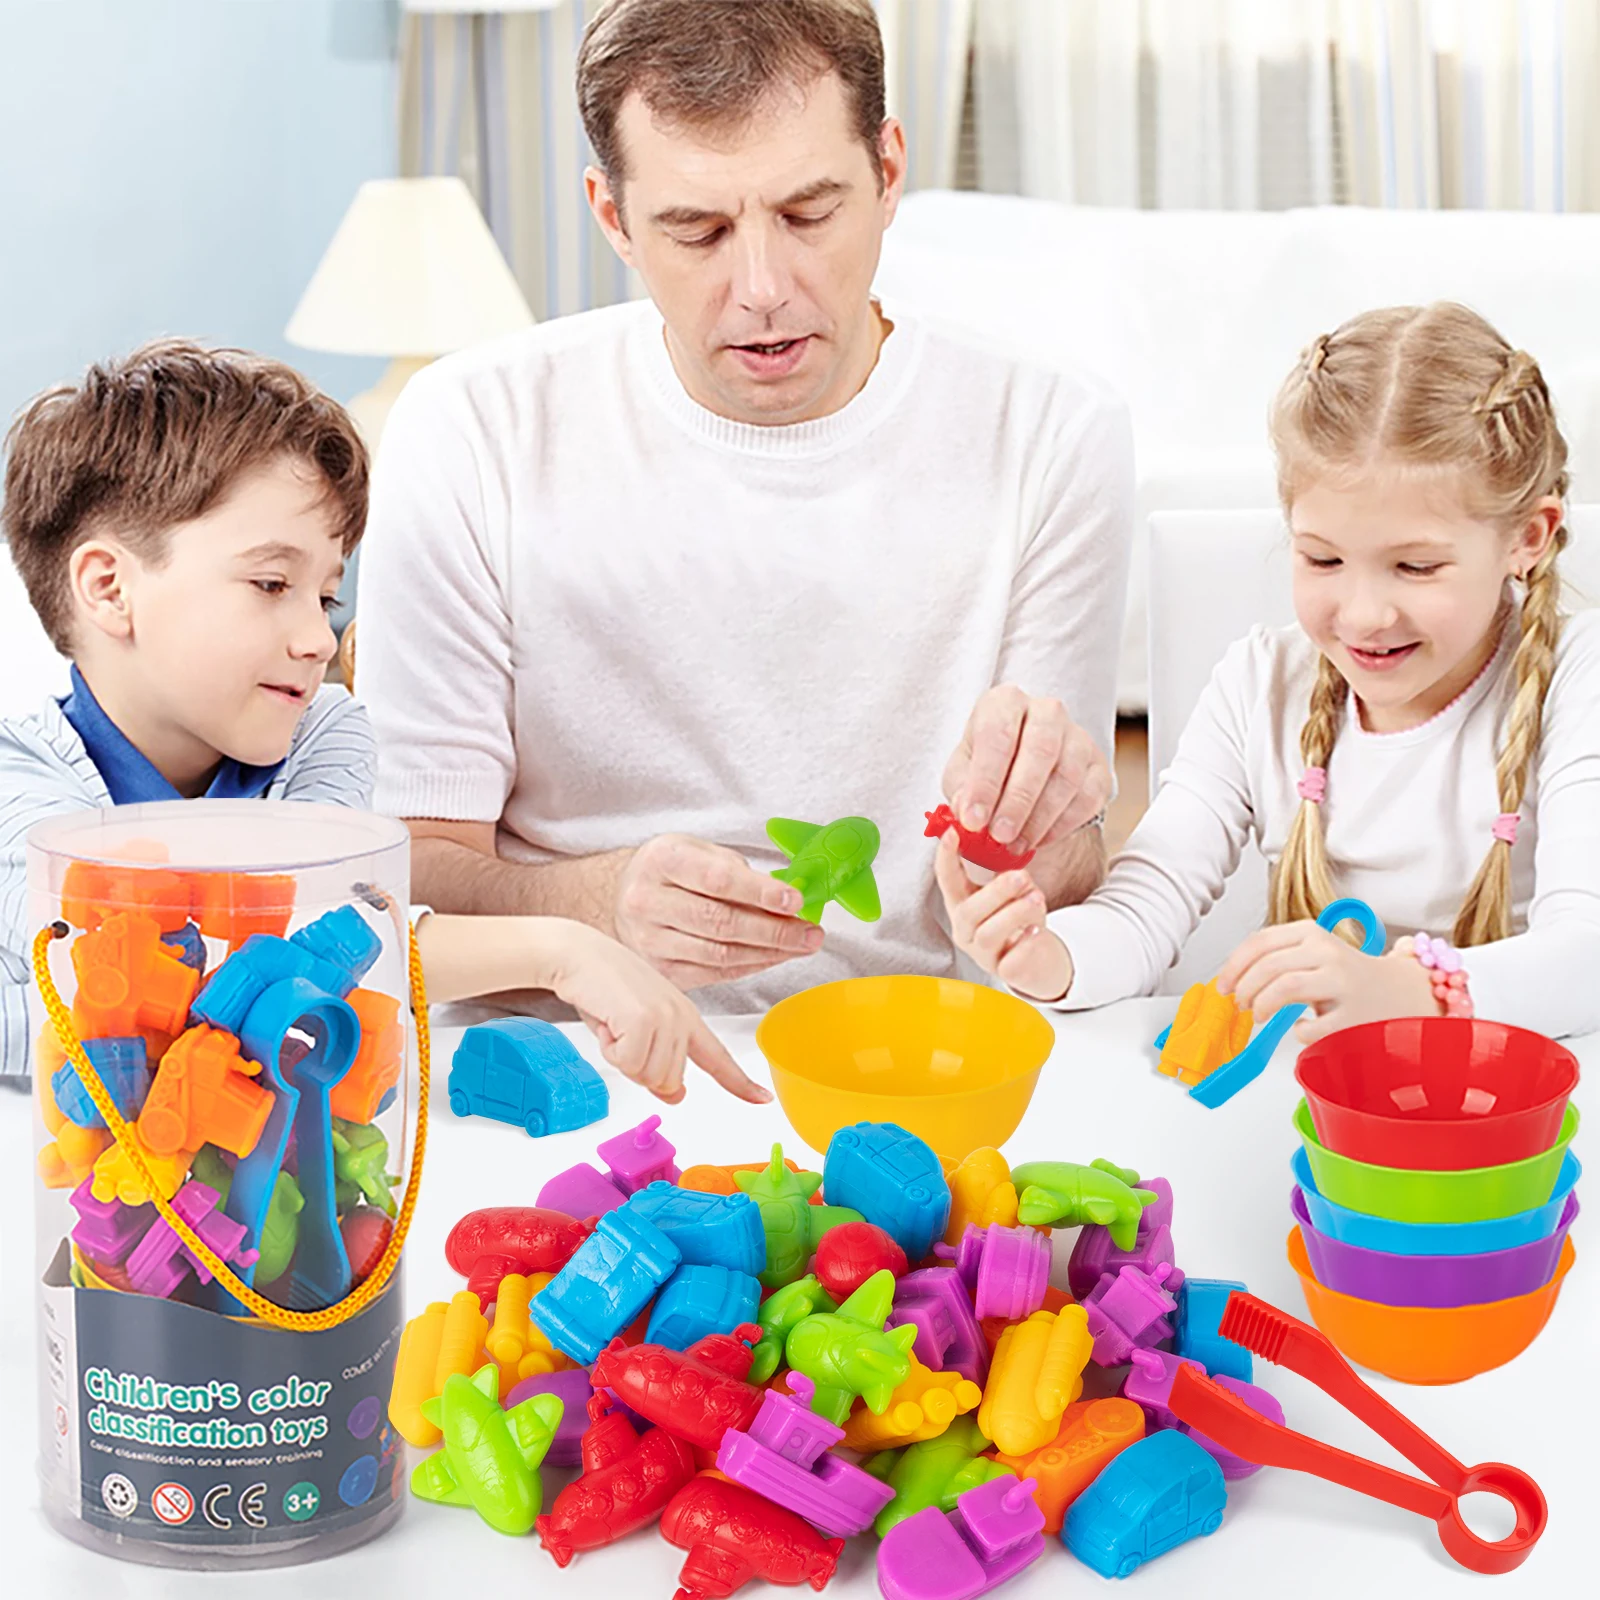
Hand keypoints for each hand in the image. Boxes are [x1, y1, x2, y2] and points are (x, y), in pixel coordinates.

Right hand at [551, 923, 772, 1104]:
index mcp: (686, 1017)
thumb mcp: (636, 1028)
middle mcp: (682, 1017)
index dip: (739, 1083)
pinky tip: (607, 1021)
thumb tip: (675, 1094)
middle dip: (637, 1068)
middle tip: (620, 1033)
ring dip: (621, 1058)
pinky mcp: (644, 1019)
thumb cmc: (602, 987)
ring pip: (648, 1077)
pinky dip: (609, 1050)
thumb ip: (659, 1061)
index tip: (762, 1098)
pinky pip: (627, 1064)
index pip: (718, 1057)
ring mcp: (666, 1017)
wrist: (578, 953)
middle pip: (668, 1082)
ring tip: (614, 1023)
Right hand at [614, 833, 822, 989]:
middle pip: (721, 922)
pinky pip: (714, 974)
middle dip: (774, 930)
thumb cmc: (668, 871)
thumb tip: (785, 897)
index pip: (717, 880)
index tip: (794, 900)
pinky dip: (750, 966)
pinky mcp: (658, 971)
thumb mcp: (697, 850)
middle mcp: (648, 901)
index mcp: (662, 860)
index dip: (760, 892)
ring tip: (801, 945)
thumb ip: (737, 871)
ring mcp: (649, 941)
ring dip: (769, 952)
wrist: (620, 896)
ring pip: (720, 954)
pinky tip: (773, 957)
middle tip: (810, 932)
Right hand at [934, 830, 1072, 1001]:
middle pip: (968, 911)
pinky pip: (1011, 961)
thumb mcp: (1009, 890)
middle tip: (1020, 876)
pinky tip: (1037, 931)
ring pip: (987, 935)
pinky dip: (1026, 944)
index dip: (946, 856)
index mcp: (962, 903)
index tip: (952, 832)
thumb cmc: (1018, 918)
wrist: (1038, 959)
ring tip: (1037, 898)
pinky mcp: (1004, 972)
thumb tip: (1009, 841)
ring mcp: (983, 953)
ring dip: (1014, 913)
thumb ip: (1005, 870)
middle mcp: (966, 929)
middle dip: (995, 892)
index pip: (946, 878)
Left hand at [943, 685, 1110, 851]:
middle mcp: (1045, 711)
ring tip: (1015, 845)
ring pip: (1067, 776)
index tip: (974, 819)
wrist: (1023, 771)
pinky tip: (1038, 840)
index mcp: (1004, 703)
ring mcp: (1077, 736)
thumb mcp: (962, 773)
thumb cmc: (988, 766)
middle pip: (1040, 751)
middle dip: (1018, 800)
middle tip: (1000, 835)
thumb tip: (968, 815)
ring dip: (1039, 818)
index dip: (985, 781)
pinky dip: (1062, 824)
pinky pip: (1087, 797)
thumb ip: (962, 791)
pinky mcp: (1098, 766)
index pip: (997, 735)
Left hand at [1216, 924, 1437, 1044]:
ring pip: (1285, 987)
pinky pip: (1311, 1026)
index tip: (1223, 985)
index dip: (1234, 966)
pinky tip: (1302, 1028)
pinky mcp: (1354, 1013)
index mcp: (1312, 932)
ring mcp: (1342, 982)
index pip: (1260, 942)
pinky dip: (1298, 1031)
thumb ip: (1277, 958)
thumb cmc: (1346, 975)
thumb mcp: (1312, 953)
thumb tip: (1233, 979)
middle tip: (1240, 1004)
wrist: (1401, 992)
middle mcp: (1327, 952)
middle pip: (1268, 966)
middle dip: (1245, 988)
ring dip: (1263, 1004)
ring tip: (1260, 1015)